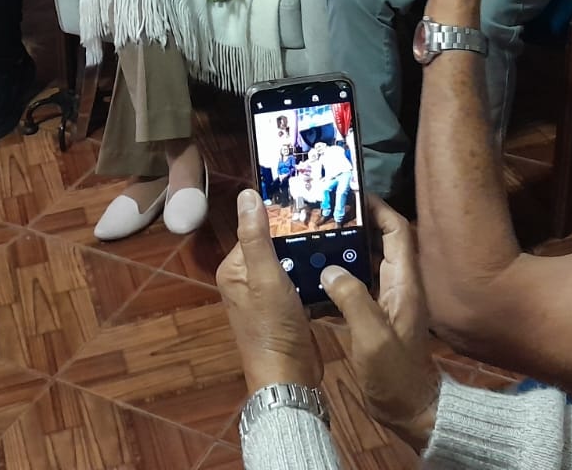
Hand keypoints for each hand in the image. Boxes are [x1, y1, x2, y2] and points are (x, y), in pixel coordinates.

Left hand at [217, 189, 321, 392]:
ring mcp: (268, 295)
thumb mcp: (265, 277)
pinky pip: (300, 279)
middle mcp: (247, 279)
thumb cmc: (273, 327)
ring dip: (308, 253)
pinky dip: (313, 272)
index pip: (256, 229)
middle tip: (329, 218)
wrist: (290, 377)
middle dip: (297, 234)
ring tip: (337, 237)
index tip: (307, 202)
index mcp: (235, 269)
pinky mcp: (287, 307)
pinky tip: (333, 264)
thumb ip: (255, 236)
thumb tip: (247, 194)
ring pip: (290, 261)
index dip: (279, 217)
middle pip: (274, 244)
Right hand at [321, 200, 439, 451]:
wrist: (410, 411)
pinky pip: (357, 287)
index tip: (351, 196)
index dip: (378, 209)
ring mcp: (388, 303)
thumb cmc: (395, 374)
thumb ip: (352, 299)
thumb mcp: (372, 337)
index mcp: (404, 283)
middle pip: (379, 243)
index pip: (397, 231)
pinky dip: (338, 278)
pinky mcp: (376, 319)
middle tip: (321, 215)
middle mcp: (398, 286)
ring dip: (342, 251)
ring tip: (311, 239)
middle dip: (353, 225)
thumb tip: (329, 268)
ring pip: (365, 265)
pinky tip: (312, 279)